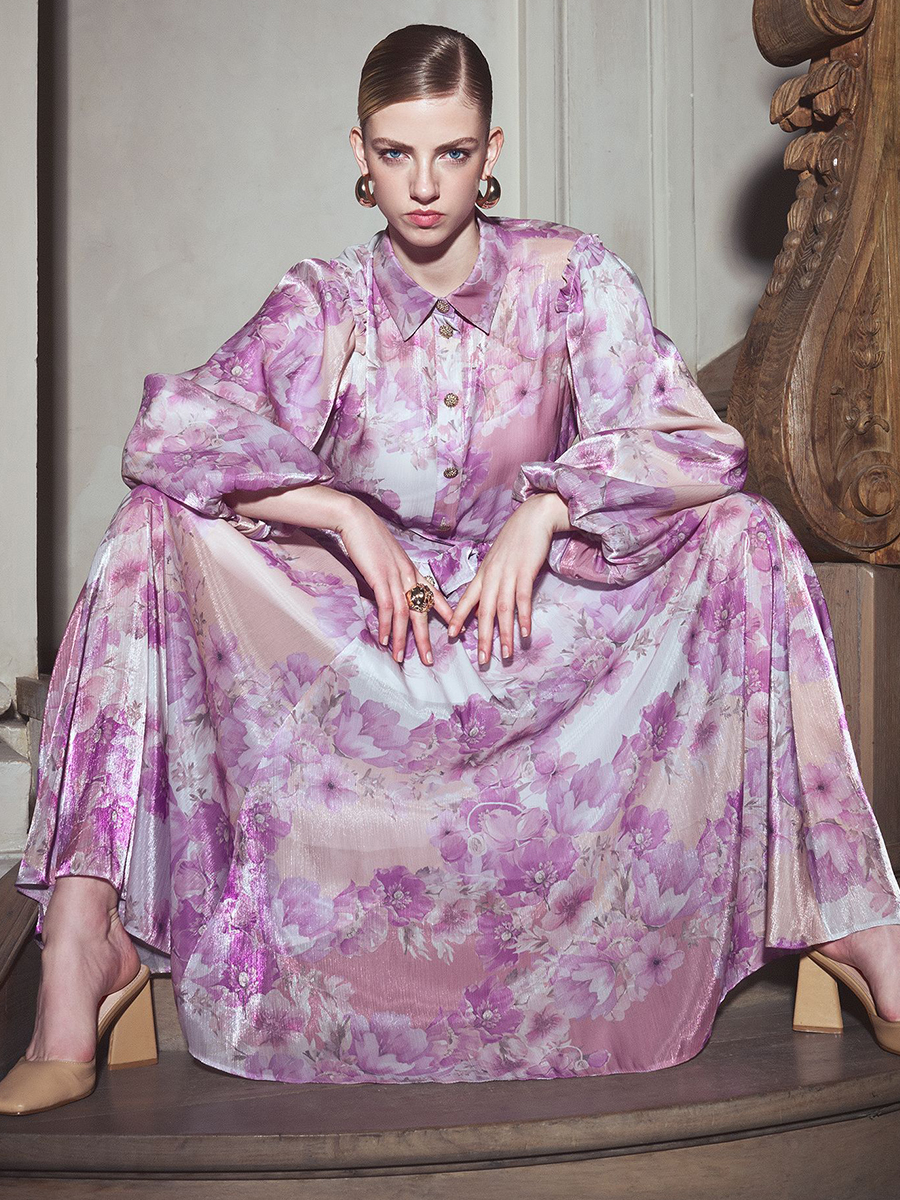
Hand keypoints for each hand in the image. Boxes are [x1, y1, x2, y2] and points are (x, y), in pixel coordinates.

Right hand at [336, 499, 454, 664]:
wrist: (356, 519)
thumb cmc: (370, 537)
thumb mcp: (388, 557)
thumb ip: (393, 574)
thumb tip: (391, 591)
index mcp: (412, 570)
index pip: (433, 594)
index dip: (446, 612)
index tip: (456, 628)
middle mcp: (409, 575)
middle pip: (422, 612)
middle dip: (425, 638)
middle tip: (428, 659)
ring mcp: (396, 576)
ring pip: (405, 614)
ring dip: (402, 638)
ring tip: (400, 657)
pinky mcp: (380, 577)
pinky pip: (387, 606)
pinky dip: (386, 625)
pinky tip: (384, 639)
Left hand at [447, 492, 568, 663]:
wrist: (532, 517)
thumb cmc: (515, 539)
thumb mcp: (496, 558)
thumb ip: (490, 578)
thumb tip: (485, 599)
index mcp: (483, 573)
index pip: (466, 599)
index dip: (458, 618)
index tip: (450, 636)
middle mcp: (492, 576)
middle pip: (483, 611)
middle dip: (482, 638)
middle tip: (482, 659)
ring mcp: (508, 574)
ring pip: (502, 609)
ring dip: (504, 634)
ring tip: (505, 654)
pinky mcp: (525, 571)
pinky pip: (523, 598)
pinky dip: (523, 617)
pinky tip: (526, 632)